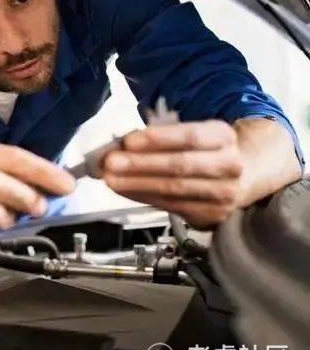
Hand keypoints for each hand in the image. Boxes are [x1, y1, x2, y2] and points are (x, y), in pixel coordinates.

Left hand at [102, 120, 244, 227]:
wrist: (240, 177)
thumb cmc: (202, 151)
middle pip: (181, 165)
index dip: (158, 139)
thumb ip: (159, 138)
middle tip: (110, 163)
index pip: (189, 136)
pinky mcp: (212, 215)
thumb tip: (119, 146)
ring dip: (137, 184)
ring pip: (174, 189)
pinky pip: (171, 205)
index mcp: (223, 136)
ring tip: (110, 179)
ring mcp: (225, 193)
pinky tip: (124, 190)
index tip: (128, 141)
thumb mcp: (188, 134)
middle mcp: (229, 165)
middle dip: (141, 164)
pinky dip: (143, 197)